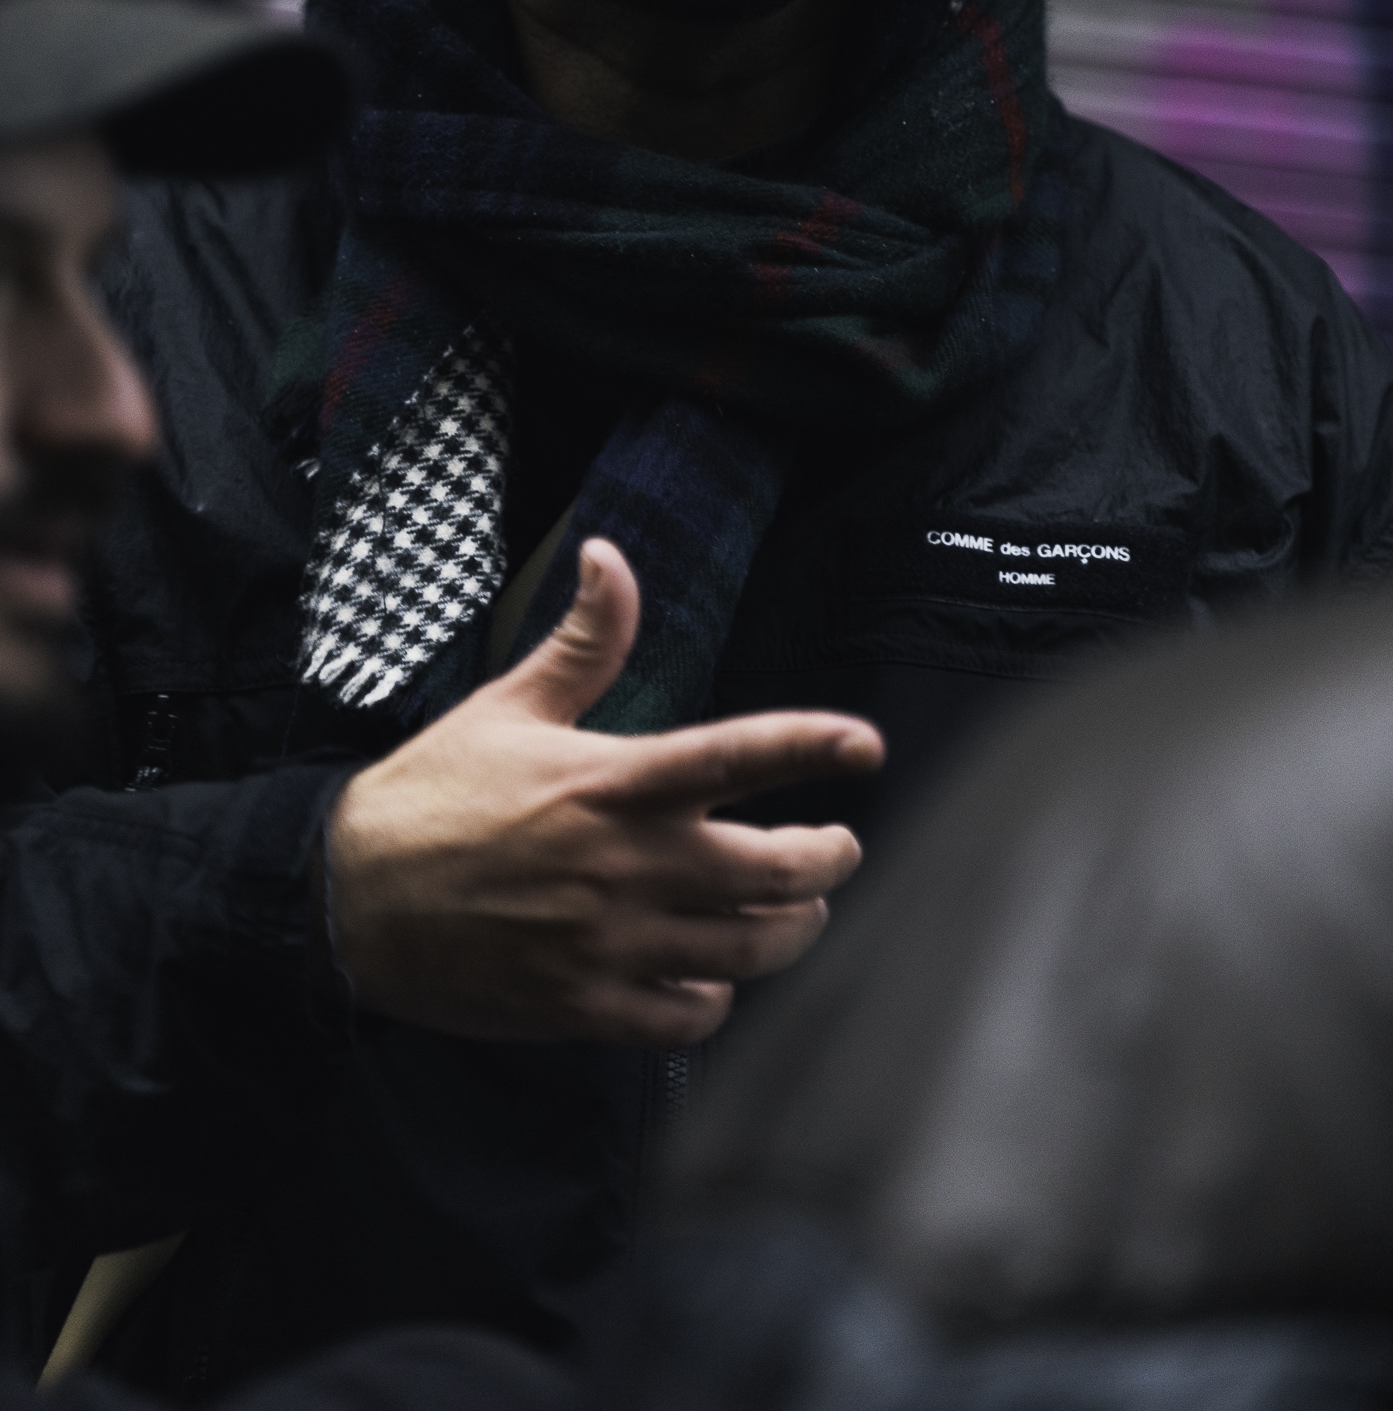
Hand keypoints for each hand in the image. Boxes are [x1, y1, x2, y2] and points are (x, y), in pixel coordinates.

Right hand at [325, 539, 883, 1045]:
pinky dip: (718, 997)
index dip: (811, 746)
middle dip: (829, 860)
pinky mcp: (584, 1005)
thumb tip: (610, 553)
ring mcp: (608, 942)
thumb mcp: (509, 705)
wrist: (347, 898)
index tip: (866, 744)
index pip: (736, 757)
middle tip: (837, 847)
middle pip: (774, 872)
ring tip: (798, 910)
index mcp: (612, 781)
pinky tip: (715, 974)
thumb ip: (584, 641)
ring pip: (747, 948)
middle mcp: (623, 864)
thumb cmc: (434, 793)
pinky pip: (688, 1017)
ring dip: (792, 929)